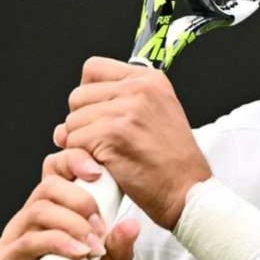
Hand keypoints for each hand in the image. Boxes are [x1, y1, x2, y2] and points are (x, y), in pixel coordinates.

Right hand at [0, 149, 139, 259]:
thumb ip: (115, 258)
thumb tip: (133, 225)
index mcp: (55, 225)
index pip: (62, 179)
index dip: (80, 166)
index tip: (107, 174)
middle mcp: (32, 228)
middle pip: (50, 184)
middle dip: (82, 193)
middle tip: (102, 220)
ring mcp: (16, 243)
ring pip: (40, 208)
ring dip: (74, 220)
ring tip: (94, 243)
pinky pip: (28, 241)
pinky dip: (57, 242)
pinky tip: (78, 254)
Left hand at [56, 56, 211, 229]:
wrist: (187, 191)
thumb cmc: (172, 162)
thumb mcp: (159, 115)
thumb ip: (122, 102)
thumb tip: (75, 110)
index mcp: (151, 80)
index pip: (93, 68)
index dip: (89, 94)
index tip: (101, 114)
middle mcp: (140, 89)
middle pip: (77, 96)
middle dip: (82, 122)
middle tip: (104, 142)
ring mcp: (128, 110)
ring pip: (72, 122)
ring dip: (80, 143)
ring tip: (109, 155)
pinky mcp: (114, 133)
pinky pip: (74, 142)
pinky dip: (82, 159)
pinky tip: (105, 165)